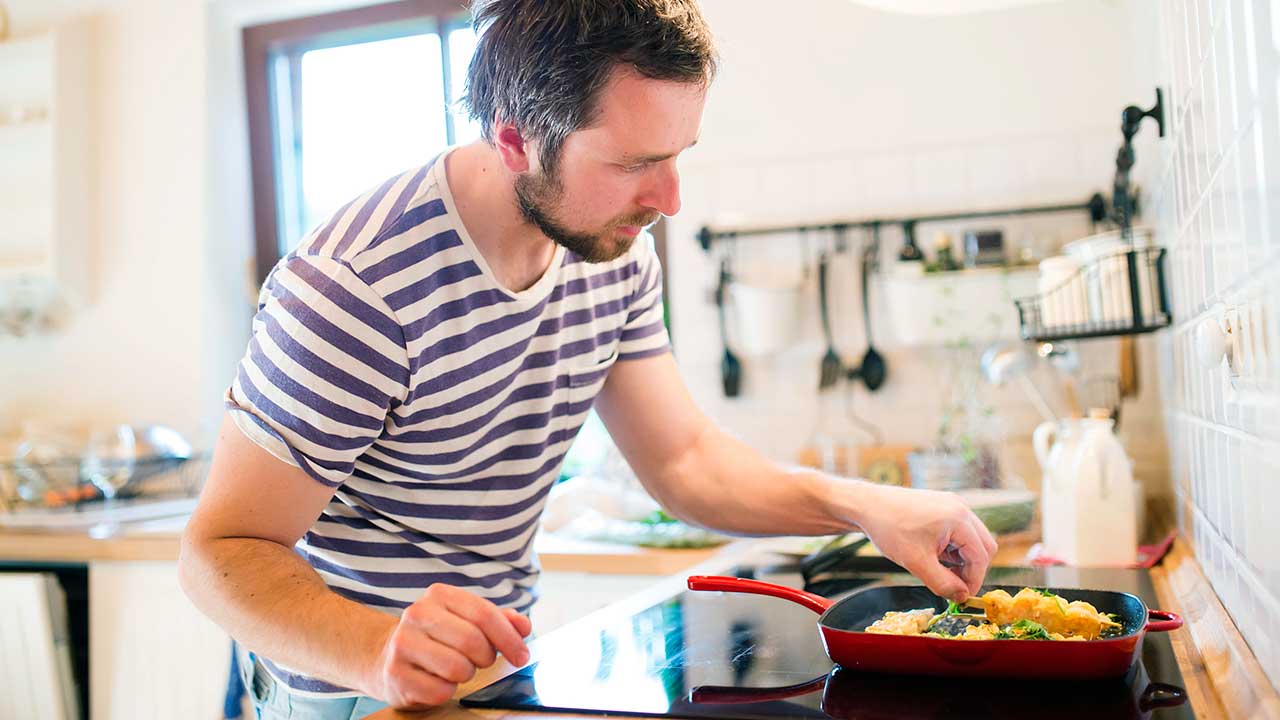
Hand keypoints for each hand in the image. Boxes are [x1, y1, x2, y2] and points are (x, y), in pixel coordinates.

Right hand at [368, 584, 532, 707]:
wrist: (388, 657)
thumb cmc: (438, 637)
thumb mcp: (466, 620)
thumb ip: (498, 620)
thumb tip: (522, 626)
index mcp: (439, 595)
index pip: (484, 614)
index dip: (509, 638)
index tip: (521, 655)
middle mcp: (417, 614)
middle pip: (472, 641)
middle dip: (486, 657)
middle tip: (482, 661)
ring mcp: (402, 644)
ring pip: (457, 668)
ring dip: (466, 675)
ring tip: (457, 669)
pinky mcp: (396, 674)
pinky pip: (440, 690)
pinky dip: (447, 691)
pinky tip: (438, 680)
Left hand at [851, 482, 997, 601]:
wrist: (867, 506)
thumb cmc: (889, 529)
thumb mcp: (916, 562)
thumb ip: (942, 583)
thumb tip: (961, 597)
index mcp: (958, 518)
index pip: (981, 556)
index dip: (974, 580)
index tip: (961, 597)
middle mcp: (960, 507)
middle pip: (984, 546)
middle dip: (972, 569)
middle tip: (954, 586)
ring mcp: (953, 505)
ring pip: (973, 539)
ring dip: (962, 559)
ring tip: (939, 569)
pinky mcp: (944, 506)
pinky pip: (960, 531)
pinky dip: (954, 548)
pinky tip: (934, 555)